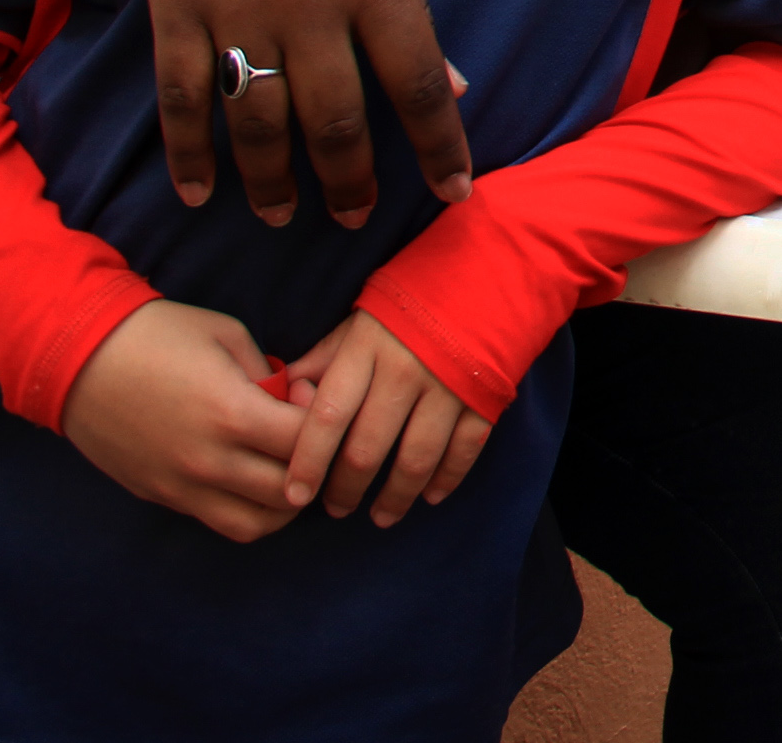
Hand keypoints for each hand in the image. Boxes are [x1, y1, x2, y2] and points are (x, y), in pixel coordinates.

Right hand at [61, 301, 309, 541]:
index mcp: (232, 413)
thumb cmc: (156, 334)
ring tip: (287, 470)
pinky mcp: (160, 496)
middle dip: (314, 467)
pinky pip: (219, 522)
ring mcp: (181, 485)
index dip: (324, 422)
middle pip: (291, 493)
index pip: (307, 443)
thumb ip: (268, 374)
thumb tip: (292, 401)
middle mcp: (209, 460)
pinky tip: (249, 480)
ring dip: (284, 504)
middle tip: (308, 439)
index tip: (309, 398)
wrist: (76, 357)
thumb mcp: (226, 335)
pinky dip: (247, 511)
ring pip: (256, 524)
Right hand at [137, 0, 470, 228]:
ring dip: (274, 182)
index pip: (417, 85)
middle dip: (350, 181)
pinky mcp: (176, 7)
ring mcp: (236, 9)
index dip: (440, 147)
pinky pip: (182, 100)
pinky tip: (201, 191)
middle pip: (335, 120)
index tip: (454, 193)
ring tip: (284, 214)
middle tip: (355, 215)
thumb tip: (447, 88)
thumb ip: (410, 12)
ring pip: (258, 125)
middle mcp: (309, 3)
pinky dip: (190, 154)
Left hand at [282, 310, 493, 526]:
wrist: (495, 266)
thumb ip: (326, 357)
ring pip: (415, 459)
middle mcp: (405, 370)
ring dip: (394, 496)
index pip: (328, 416)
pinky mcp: (486, 395)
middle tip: (335, 509)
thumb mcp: (364, 316)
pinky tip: (430, 496)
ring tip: (380, 516)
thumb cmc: (418, 294)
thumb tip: (285, 393)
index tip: (293, 495)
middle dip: (346, 488)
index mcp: (367, 347)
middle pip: (367, 448)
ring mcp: (449, 386)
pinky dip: (447, 479)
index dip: (308, 461)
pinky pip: (464, 450)